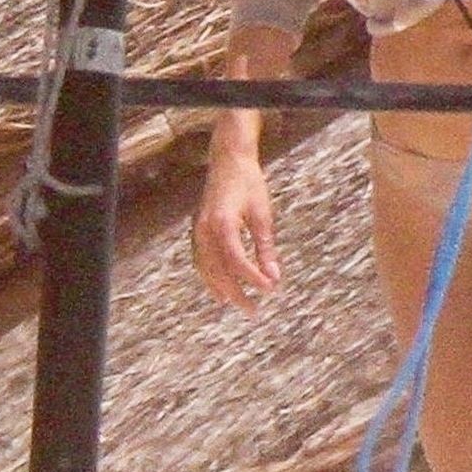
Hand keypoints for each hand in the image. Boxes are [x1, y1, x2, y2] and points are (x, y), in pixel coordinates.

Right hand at [192, 153, 280, 312]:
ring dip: (220, 288)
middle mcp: (205, 229)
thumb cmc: (249, 184)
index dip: (252, 278)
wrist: (228, 161)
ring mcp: (198, 230)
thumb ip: (265, 247)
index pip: (237, 259)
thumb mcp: (262, 214)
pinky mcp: (198, 230)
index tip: (269, 290)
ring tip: (236, 303)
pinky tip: (219, 288)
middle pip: (218, 270)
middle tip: (253, 310)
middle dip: (236, 291)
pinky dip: (209, 276)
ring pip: (206, 268)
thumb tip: (274, 276)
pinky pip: (200, 260)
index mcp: (223, 223)